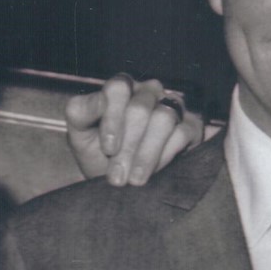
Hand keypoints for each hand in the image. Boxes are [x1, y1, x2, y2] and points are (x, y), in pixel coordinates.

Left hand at [62, 77, 204, 186]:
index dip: (113, 119)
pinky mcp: (191, 126)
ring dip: (147, 153)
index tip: (108, 149)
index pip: (118, 88)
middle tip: (118, 177)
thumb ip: (80, 112)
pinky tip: (155, 173)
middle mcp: (148, 92)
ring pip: (163, 118)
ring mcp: (171, 106)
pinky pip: (182, 133)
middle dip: (128, 146)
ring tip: (135, 180)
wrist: (120, 181)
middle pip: (140, 108)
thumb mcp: (79, 134)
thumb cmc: (98, 155)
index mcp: (121, 88)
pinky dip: (166, 155)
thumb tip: (98, 101)